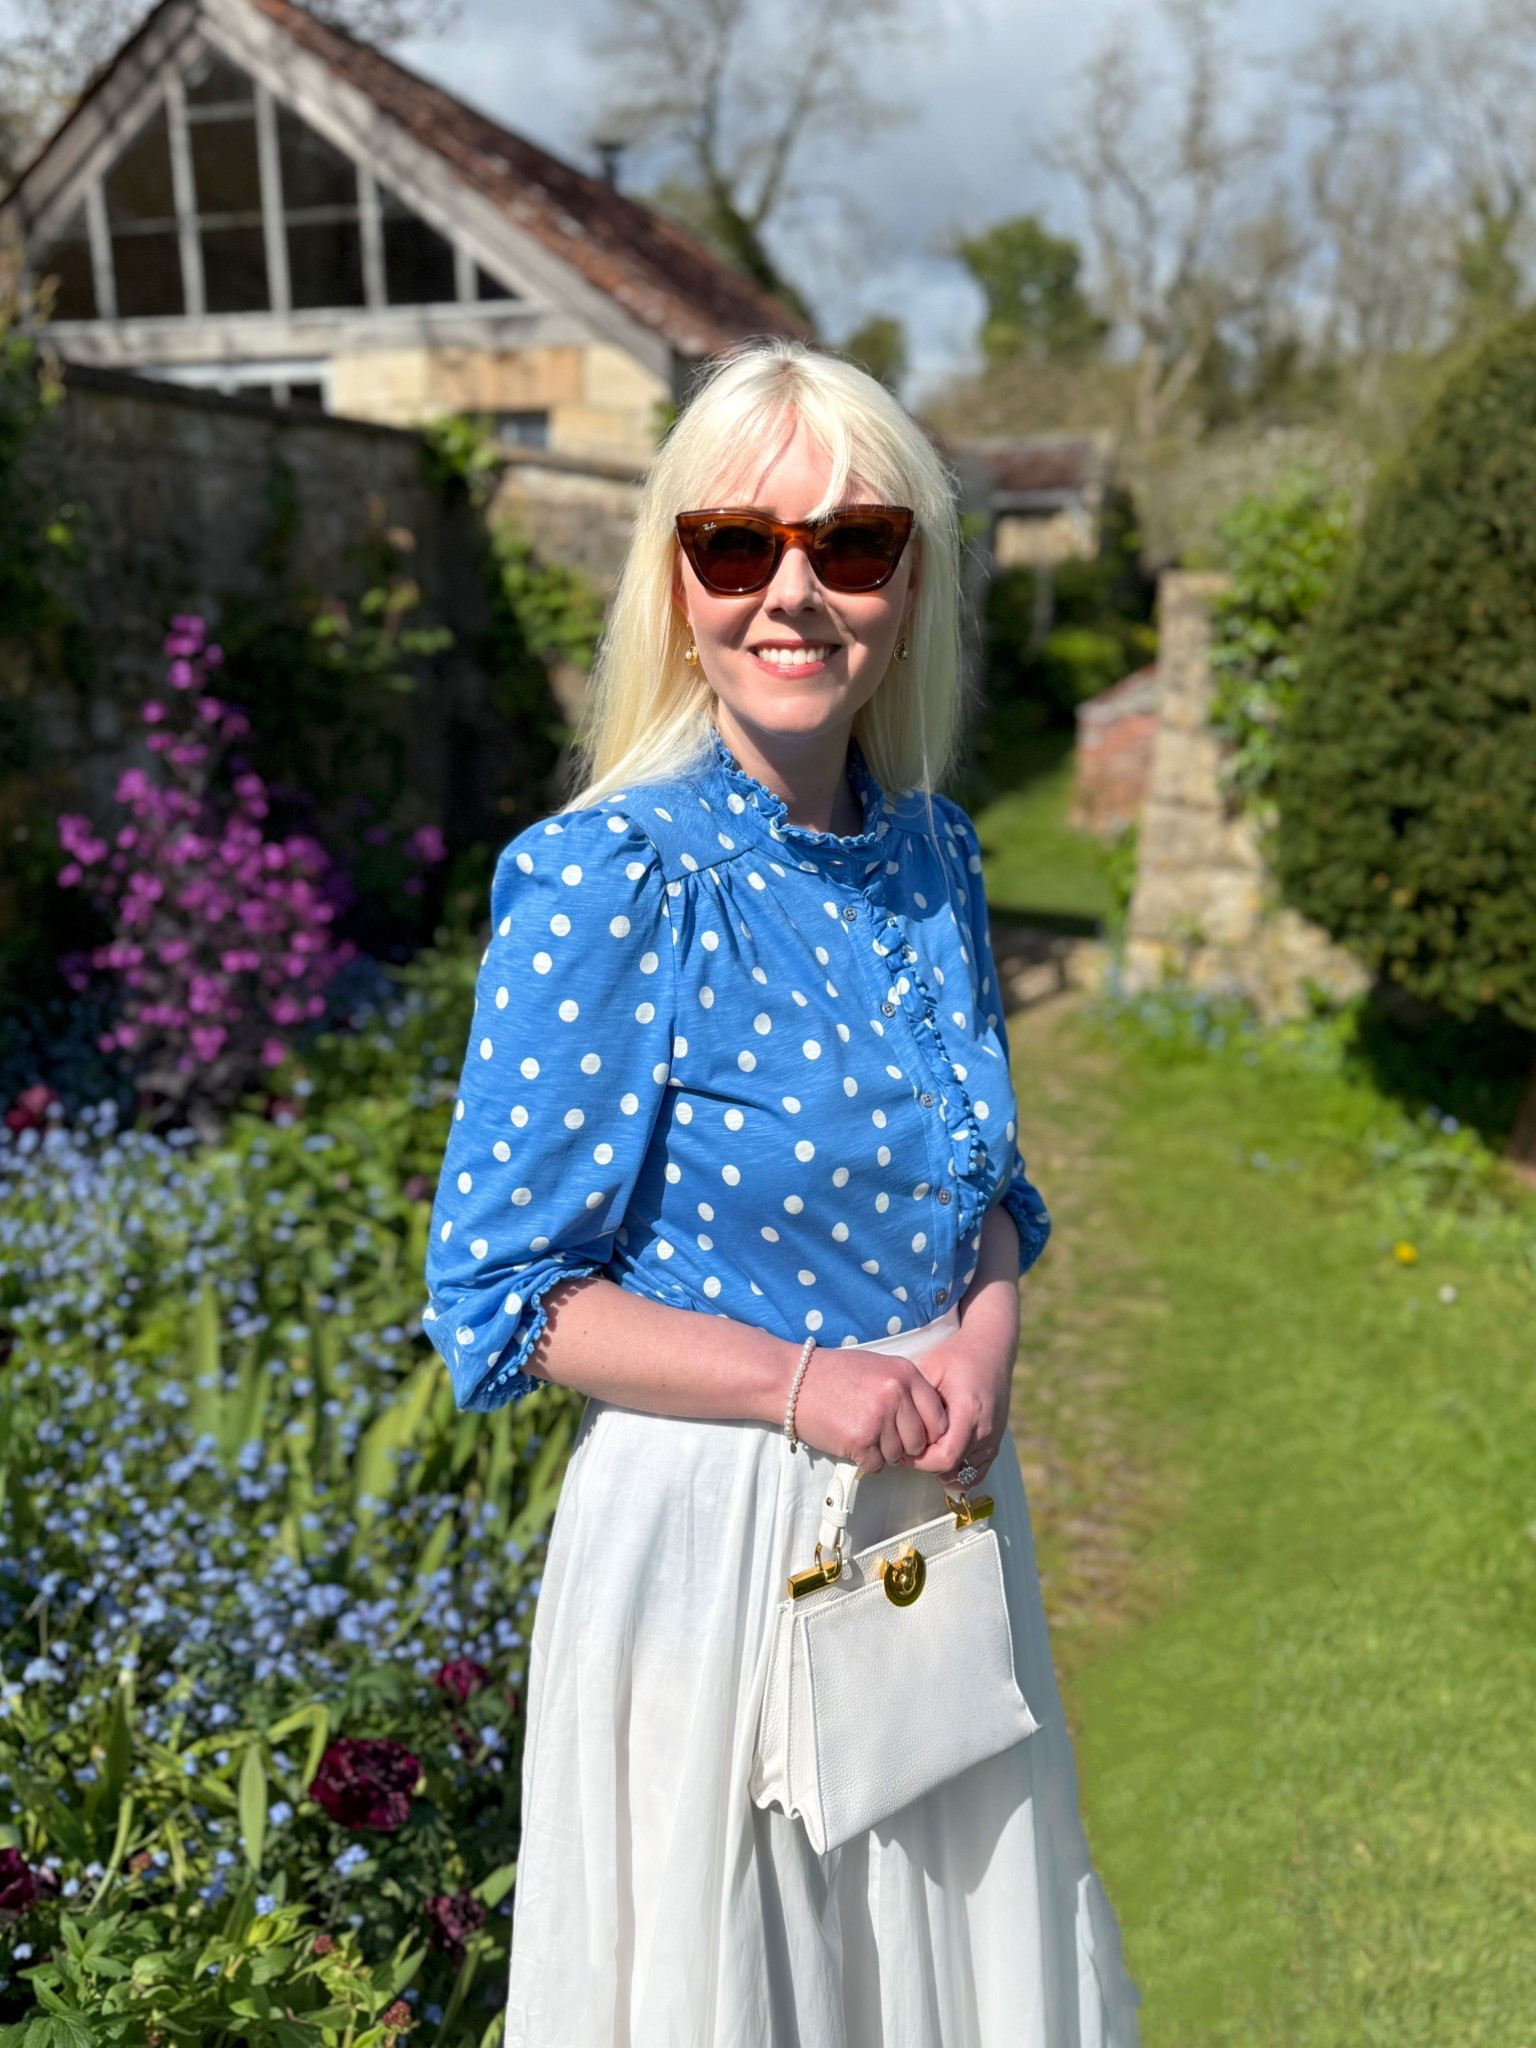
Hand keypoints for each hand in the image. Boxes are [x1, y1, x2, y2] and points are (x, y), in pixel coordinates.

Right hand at [791, 1348, 948, 1475]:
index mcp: (906, 1374)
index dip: (929, 1432)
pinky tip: (850, 1441)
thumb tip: (928, 1424)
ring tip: (860, 1432)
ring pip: (897, 1456)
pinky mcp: (860, 1440)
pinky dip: (865, 1460)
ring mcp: (879, 1418)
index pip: (939, 1417)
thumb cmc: (834, 1374)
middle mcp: (896, 1395)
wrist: (793, 1381)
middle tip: (881, 1436)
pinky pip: (876, 1465)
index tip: (915, 1435)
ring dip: (882, 1452)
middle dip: (904, 1446)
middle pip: (919, 1441)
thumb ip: (905, 1390)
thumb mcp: (878, 1368)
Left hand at [904, 1327, 1015, 1487]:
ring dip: (942, 1470)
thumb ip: (916, 1399)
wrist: (991, 1348)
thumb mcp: (931, 1368)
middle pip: (952, 1470)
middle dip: (926, 1465)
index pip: (944, 1458)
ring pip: (965, 1476)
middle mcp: (985, 1431)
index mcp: (968, 1412)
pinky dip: (959, 1472)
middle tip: (908, 1449)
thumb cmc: (957, 1355)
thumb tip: (895, 1427)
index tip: (902, 1447)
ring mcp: (993, 1439)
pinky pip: (978, 1473)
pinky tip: (940, 1456)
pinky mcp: (996, 1442)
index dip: (919, 1460)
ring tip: (924, 1450)